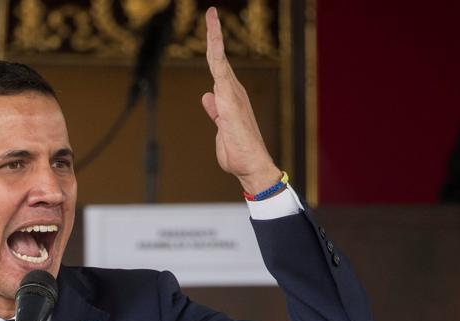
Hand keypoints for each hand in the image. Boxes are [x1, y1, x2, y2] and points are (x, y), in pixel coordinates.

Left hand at [200, 7, 279, 192]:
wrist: (250, 166)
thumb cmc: (238, 150)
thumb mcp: (221, 128)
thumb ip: (216, 111)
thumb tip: (208, 96)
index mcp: (229, 97)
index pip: (218, 66)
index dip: (214, 46)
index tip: (211, 26)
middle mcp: (232, 91)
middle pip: (219, 56)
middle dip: (214, 32)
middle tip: (211, 11)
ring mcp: (232, 95)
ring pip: (220, 60)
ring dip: (215, 38)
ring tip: (212, 17)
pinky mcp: (229, 102)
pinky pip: (221, 74)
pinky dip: (217, 57)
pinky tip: (214, 44)